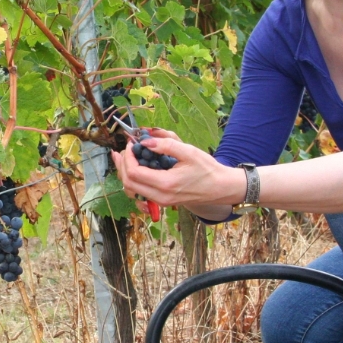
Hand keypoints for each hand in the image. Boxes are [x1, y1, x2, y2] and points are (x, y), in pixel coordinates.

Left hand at [110, 128, 242, 208]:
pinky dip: (132, 181)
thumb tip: (145, 140)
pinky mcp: (162, 201)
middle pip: (128, 183)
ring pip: (132, 189)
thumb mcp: (189, 152)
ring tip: (123, 157)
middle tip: (124, 149)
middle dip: (122, 164)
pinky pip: (140, 193)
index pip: (134, 172)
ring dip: (125, 173)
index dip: (128, 157)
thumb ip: (166, 144)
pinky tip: (132, 170)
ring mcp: (161, 201)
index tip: (132, 144)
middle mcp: (160, 196)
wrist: (220, 188)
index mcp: (166, 184)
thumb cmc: (207, 169)